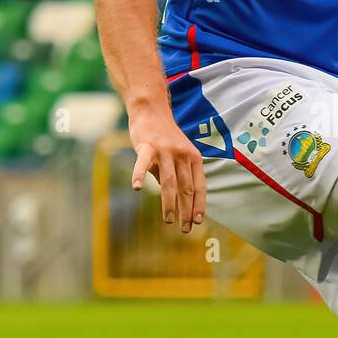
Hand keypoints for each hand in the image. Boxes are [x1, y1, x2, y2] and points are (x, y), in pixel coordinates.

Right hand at [129, 108, 206, 232]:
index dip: (199, 204)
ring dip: (170, 203)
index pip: (199, 185)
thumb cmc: (164, 136)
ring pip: (169, 182)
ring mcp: (165, 150)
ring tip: (169, 220)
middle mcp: (183, 154)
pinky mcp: (147, 145)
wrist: (151, 109)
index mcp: (194, 157)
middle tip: (185, 228)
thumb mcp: (178, 155)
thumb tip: (178, 201)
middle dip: (187, 210)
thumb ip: (178, 175)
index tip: (198, 221)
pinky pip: (143, 162)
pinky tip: (138, 188)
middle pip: (186, 187)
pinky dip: (140, 175)